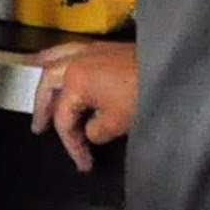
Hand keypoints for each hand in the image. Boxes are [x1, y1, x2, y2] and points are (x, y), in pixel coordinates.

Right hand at [29, 41, 138, 172]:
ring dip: (45, 82)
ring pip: (53, 62)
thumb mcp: (116, 123)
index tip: (83, 163)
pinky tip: (54, 64)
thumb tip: (89, 130)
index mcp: (75, 81)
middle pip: (49, 86)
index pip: (64, 118)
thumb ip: (94, 131)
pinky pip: (67, 50)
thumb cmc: (140, 96)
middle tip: (39, 128)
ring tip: (38, 94)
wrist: (170, 71)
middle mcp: (74, 62)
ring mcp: (86, 50)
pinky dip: (55, 59)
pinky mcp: (99, 46)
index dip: (71, 144)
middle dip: (44, 110)